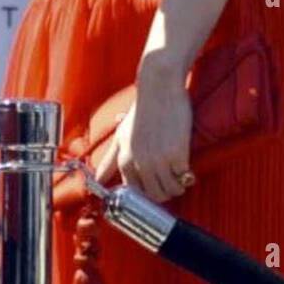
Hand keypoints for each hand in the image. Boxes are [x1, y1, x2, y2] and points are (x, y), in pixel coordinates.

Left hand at [93, 76, 194, 203]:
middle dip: (164, 193)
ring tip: (179, 175)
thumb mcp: (121, 136)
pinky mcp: (178, 153)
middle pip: (155, 195)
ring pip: (171, 190)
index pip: (135, 194)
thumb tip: (96, 181)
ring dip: (177, 186)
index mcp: (125, 160)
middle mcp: (140, 162)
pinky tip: (186, 166)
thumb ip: (109, 161)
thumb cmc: (142, 110)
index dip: (147, 193)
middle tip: (170, 182)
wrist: (159, 87)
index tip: (155, 187)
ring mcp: (159, 159)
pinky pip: (184, 177)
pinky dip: (187, 175)